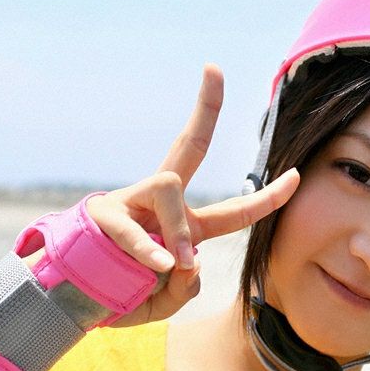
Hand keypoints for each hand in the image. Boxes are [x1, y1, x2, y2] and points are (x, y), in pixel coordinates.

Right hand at [85, 65, 298, 324]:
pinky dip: (150, 250)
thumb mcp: (166, 300)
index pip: (233, 209)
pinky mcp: (104, 213)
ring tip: (170, 264)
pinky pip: (135, 226)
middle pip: (188, 146)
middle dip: (205, 109)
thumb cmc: (121, 295)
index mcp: (183, 225)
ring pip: (170, 189)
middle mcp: (160, 204)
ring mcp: (131, 202)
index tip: (297, 174)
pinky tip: (161, 264)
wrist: (72, 302)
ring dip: (177, 229)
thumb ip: (186, 286)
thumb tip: (187, 260)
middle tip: (214, 68)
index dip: (267, 196)